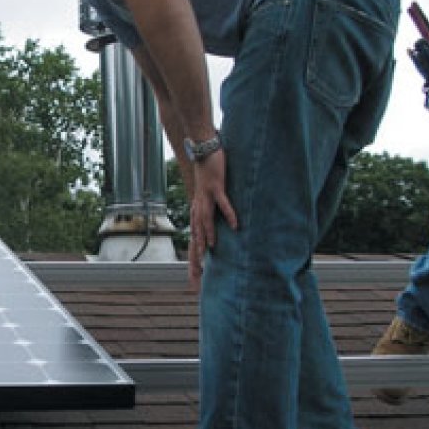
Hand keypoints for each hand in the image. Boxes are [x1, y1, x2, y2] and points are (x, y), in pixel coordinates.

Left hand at [188, 149, 237, 289]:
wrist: (203, 151)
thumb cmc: (208, 173)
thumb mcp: (209, 196)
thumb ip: (214, 209)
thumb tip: (222, 225)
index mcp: (197, 211)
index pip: (194, 238)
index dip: (193, 257)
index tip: (194, 277)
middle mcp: (198, 206)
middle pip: (196, 234)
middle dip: (196, 253)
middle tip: (197, 271)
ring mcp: (205, 197)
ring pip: (205, 220)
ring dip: (208, 234)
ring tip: (211, 248)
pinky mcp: (215, 187)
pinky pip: (223, 204)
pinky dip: (228, 214)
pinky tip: (235, 225)